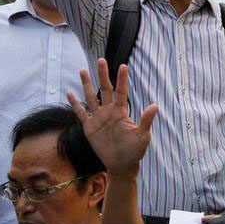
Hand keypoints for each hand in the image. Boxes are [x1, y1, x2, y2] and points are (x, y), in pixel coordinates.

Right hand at [67, 59, 157, 176]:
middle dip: (102, 75)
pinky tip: (69, 92)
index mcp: (121, 112)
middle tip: (101, 59)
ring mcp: (98, 118)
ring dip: (86, 84)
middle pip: (105, 89)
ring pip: (91, 97)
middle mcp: (109, 111)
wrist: (121, 164)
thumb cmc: (135, 150)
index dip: (122, 79)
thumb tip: (155, 106)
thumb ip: (146, 121)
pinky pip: (80, 113)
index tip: (123, 65)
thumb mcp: (142, 136)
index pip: (121, 92)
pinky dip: (74, 104)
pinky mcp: (89, 127)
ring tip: (83, 70)